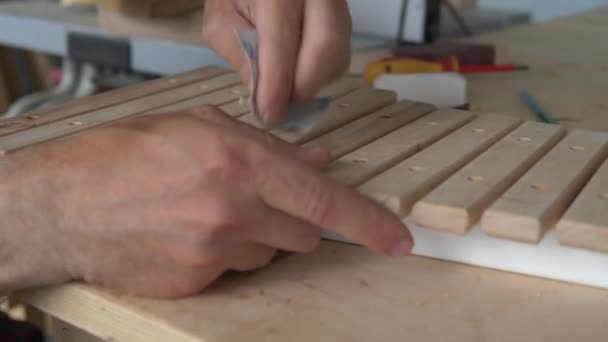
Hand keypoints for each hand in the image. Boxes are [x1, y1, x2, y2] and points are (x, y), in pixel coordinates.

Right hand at [0, 107, 411, 297]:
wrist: (65, 206)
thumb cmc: (125, 155)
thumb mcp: (197, 129)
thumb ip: (266, 147)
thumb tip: (318, 162)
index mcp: (238, 163)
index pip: (324, 199)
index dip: (369, 221)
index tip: (399, 240)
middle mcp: (233, 212)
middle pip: (305, 233)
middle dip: (297, 219)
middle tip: (260, 201)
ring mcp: (214, 253)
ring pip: (271, 253)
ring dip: (259, 237)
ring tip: (211, 214)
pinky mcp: (198, 283)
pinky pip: (236, 271)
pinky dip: (227, 255)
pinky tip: (191, 235)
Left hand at [202, 0, 351, 124]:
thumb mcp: (222, 22)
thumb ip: (242, 58)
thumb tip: (267, 100)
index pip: (282, 38)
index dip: (277, 82)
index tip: (269, 114)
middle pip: (326, 45)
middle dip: (302, 86)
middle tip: (280, 106)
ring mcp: (337, 2)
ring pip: (338, 53)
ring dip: (312, 82)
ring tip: (284, 87)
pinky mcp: (344, 16)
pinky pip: (341, 54)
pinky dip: (319, 74)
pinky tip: (297, 72)